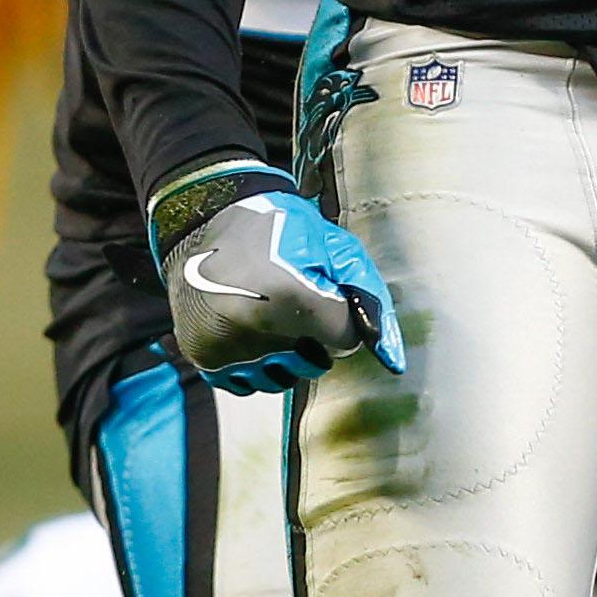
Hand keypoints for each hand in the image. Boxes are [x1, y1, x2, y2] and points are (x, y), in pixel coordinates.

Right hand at [151, 161, 403, 395]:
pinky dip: (251, 365)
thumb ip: (370, 299)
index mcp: (293, 301)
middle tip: (293, 301)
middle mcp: (257, 332)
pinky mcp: (202, 354)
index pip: (344, 340)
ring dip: (282, 357)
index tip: (322, 293)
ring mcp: (226, 347)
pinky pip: (243, 383)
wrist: (209, 213)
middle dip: (313, 339)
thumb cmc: (282, 227)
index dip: (339, 316)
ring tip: (268, 314)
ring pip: (278, 378)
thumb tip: (394, 360)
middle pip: (312, 364)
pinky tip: (247, 331)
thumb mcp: (336, 249)